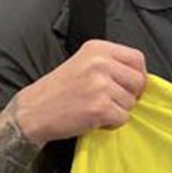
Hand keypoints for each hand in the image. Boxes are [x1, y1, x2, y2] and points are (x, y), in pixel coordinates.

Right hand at [15, 40, 146, 145]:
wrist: (32, 111)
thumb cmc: (57, 90)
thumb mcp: (83, 63)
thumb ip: (110, 64)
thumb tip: (139, 77)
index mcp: (97, 49)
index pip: (137, 58)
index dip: (139, 74)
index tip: (131, 85)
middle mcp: (100, 64)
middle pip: (138, 81)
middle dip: (130, 95)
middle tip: (111, 100)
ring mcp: (100, 85)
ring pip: (131, 102)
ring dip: (118, 110)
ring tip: (96, 108)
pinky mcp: (99, 107)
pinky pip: (123, 118)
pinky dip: (112, 123)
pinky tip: (95, 118)